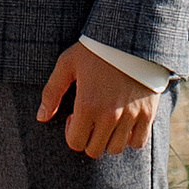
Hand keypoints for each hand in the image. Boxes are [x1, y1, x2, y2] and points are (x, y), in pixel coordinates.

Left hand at [35, 42, 160, 158]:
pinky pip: (138, 142)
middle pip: (94, 150)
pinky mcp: (148, 114)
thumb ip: (52, 92)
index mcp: (88, 105)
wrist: (132, 38)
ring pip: (116, 149)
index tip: (74, 116)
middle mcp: (110, 115)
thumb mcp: (68, 64)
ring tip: (106, 121)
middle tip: (89, 119)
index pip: (75, 143)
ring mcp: (130, 116)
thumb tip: (41, 117)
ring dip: (107, 140)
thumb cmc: (96, 49)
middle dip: (87, 139)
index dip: (71, 132)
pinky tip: (124, 123)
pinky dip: (130, 139)